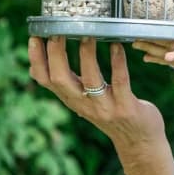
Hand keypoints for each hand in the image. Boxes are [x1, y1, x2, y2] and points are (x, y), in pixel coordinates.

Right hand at [28, 37, 167, 149]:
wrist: (139, 143)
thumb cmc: (111, 115)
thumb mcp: (84, 102)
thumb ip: (68, 86)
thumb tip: (38, 66)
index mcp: (72, 100)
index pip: (45, 81)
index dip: (36, 60)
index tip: (34, 38)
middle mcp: (84, 105)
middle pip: (61, 80)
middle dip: (56, 55)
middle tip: (58, 31)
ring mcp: (105, 108)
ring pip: (90, 81)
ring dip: (87, 56)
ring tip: (87, 35)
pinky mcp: (126, 108)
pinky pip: (120, 82)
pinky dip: (117, 63)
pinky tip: (117, 46)